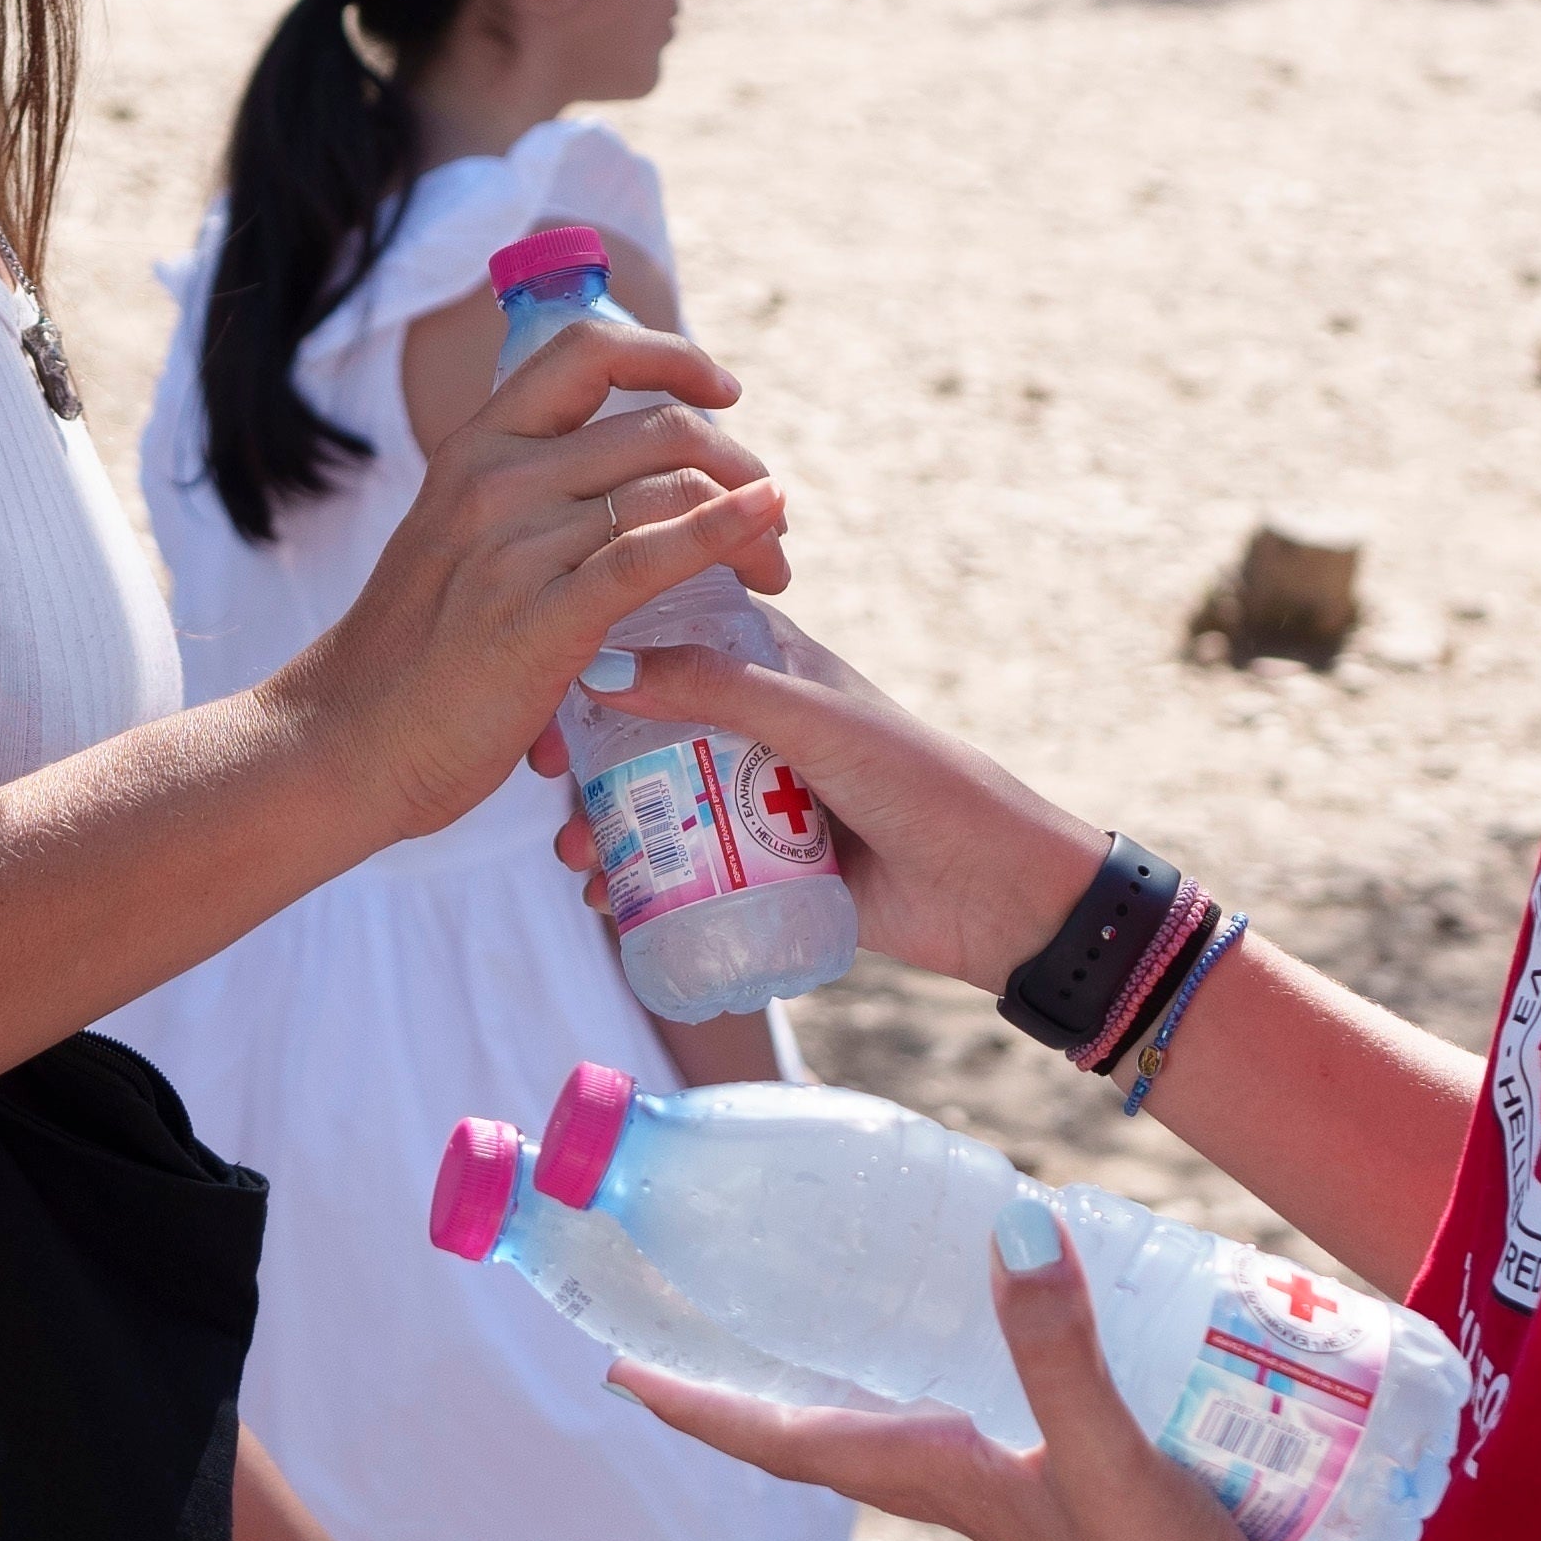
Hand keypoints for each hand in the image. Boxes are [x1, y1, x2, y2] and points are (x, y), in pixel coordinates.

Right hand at [287, 305, 785, 843]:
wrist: (342, 744)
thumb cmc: (410, 659)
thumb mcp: (456, 544)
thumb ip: (522, 506)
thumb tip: (611, 492)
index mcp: (474, 448)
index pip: (585, 349)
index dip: (670, 356)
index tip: (723, 394)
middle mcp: (495, 479)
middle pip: (658, 426)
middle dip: (737, 462)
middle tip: (770, 519)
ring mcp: (515, 546)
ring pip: (671, 486)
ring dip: (750, 518)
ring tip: (772, 570)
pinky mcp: (541, 618)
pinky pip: (652, 554)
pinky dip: (726, 531)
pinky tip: (765, 529)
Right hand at [588, 613, 1095, 993]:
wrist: (995, 892)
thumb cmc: (920, 782)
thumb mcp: (815, 721)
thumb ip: (717, 689)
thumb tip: (602, 666)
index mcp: (771, 666)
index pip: (668, 637)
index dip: (601, 656)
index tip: (544, 689)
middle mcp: (754, 725)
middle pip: (645, 730)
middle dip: (588, 763)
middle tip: (547, 793)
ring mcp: (754, 800)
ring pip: (656, 804)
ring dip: (606, 828)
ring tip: (580, 863)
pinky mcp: (761, 868)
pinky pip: (684, 870)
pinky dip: (639, 884)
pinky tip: (609, 903)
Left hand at [622, 1209, 1347, 1540]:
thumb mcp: (1107, 1457)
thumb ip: (1061, 1351)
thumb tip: (1014, 1229)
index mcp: (936, 1477)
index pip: (782, 1437)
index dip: (697, 1403)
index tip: (613, 1370)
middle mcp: (953, 1483)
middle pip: (819, 1421)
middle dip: (746, 1376)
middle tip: (684, 1313)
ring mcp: (1008, 1487)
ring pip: (897, 1412)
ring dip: (841, 1367)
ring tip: (803, 1300)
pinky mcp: (1069, 1479)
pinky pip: (984, 1403)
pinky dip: (960, 1360)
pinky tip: (994, 1322)